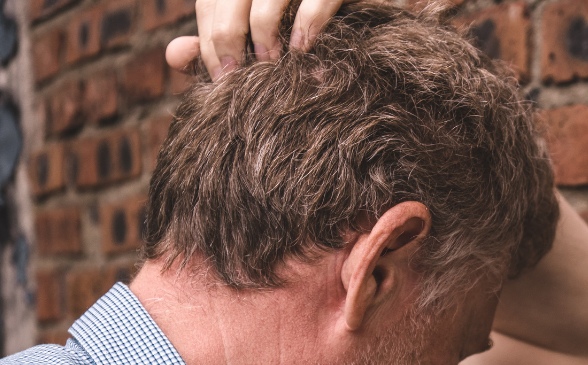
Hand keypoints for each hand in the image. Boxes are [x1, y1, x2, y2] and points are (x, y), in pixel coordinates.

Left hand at [165, 0, 357, 80]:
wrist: (359, 5)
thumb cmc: (302, 24)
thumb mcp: (254, 25)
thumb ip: (215, 37)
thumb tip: (174, 55)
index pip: (209, 4)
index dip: (208, 41)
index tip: (219, 78)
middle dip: (227, 40)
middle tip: (237, 80)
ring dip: (264, 34)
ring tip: (272, 66)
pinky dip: (307, 24)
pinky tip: (303, 50)